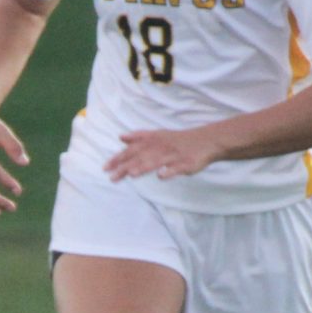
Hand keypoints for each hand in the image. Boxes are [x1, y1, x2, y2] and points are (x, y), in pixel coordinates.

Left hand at [106, 127, 222, 181]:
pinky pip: (177, 168)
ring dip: (144, 167)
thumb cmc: (178, 140)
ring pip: (157, 161)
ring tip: (132, 174)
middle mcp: (161, 147)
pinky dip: (169, 171)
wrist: (205, 140)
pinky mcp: (186, 163)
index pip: (132, 150)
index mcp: (153, 141)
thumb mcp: (158, 135)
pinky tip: (162, 176)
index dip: (118, 158)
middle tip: (112, 177)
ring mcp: (174, 156)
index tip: (105, 168)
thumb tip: (121, 137)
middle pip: (141, 157)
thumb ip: (138, 137)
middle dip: (126, 166)